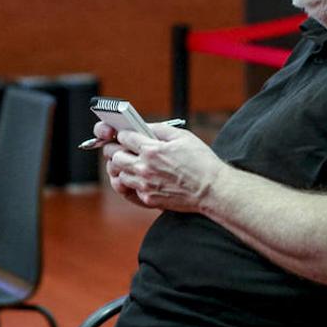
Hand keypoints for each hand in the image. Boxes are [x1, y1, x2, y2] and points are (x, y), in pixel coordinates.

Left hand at [100, 123, 224, 211]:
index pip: (124, 138)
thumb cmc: (201, 162)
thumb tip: (145, 127)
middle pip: (115, 157)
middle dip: (115, 150)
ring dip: (121, 168)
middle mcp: (144, 168)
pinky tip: (136, 178)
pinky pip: (129, 190)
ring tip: (128, 163)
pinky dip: (129, 183)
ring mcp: (145, 185)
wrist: (211, 190)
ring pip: (118, 175)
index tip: (124, 135)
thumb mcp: (182, 136)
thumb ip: (159, 129)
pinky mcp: (148, 199)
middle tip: (120, 148)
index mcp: (152, 150)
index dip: (122, 134)